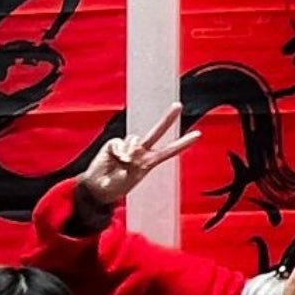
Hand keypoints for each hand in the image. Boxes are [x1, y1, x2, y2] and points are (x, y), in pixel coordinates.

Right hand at [77, 102, 199, 209]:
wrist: (97, 189)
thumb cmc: (115, 187)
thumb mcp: (128, 180)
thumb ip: (130, 164)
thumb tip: (127, 153)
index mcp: (148, 163)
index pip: (169, 151)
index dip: (183, 143)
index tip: (198, 135)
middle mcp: (140, 152)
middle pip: (157, 132)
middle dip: (168, 119)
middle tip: (178, 105)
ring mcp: (128, 147)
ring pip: (135, 138)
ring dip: (130, 150)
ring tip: (123, 164)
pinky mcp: (114, 145)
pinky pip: (118, 143)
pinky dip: (117, 151)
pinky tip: (115, 159)